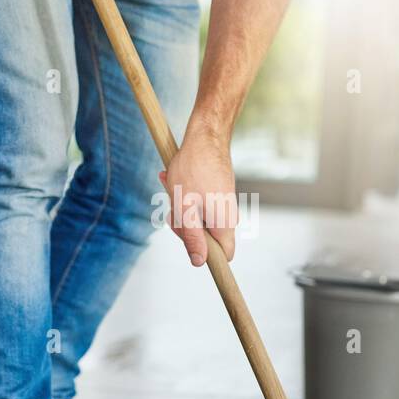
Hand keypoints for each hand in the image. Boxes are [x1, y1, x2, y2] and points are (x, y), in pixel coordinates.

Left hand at [160, 122, 237, 266]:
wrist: (206, 136)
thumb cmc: (194, 169)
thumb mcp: (185, 207)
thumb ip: (192, 237)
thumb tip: (198, 262)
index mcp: (224, 224)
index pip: (224, 256)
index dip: (206, 257)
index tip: (190, 245)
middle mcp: (228, 216)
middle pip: (205, 238)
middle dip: (184, 227)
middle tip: (172, 209)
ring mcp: (223, 204)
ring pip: (199, 219)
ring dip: (181, 208)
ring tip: (170, 188)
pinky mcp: (217, 193)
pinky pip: (199, 204)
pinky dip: (184, 196)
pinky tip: (174, 181)